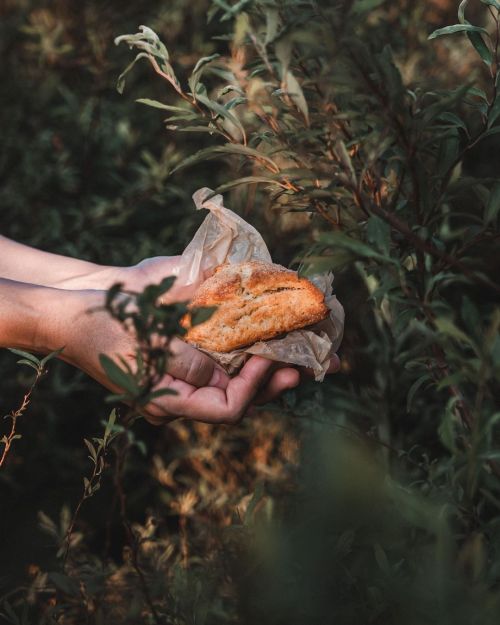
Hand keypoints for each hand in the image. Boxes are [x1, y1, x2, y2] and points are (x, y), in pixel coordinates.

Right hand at [54, 289, 299, 424]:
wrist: (69, 319)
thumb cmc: (106, 325)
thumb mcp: (150, 340)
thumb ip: (190, 362)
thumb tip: (227, 375)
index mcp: (166, 401)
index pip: (225, 408)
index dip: (254, 386)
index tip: (271, 358)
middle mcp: (173, 402)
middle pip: (232, 402)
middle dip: (268, 383)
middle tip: (303, 367)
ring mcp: (172, 389)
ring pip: (225, 388)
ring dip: (257, 372)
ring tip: (288, 356)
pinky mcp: (171, 372)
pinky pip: (212, 374)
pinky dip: (235, 362)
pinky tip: (253, 346)